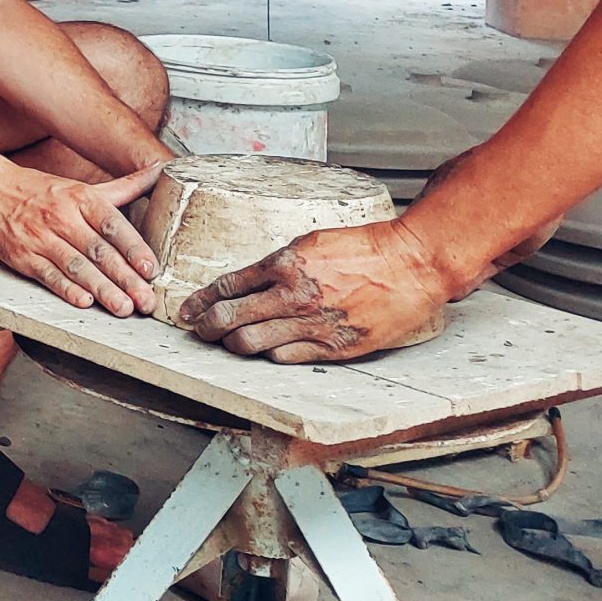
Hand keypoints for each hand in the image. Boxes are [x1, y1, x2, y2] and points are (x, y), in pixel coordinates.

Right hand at [0, 159, 162, 314]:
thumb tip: (160, 171)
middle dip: (125, 278)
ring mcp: (40, 237)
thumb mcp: (82, 187)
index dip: (134, 248)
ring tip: (123, 308)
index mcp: (80, 198)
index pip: (112, 225)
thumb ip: (124, 186)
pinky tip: (84, 301)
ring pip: (76, 266)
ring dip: (101, 289)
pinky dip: (65, 289)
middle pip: (98, 251)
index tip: (151, 269)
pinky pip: (47, 275)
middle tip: (146, 300)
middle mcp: (61, 216)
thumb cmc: (40, 191)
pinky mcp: (22, 256)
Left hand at [179, 218, 452, 361]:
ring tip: (227, 343)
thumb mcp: (311, 242)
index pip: (226, 286)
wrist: (413, 264)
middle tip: (197, 330)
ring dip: (232, 345)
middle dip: (206, 327)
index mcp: (284, 263)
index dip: (201, 301)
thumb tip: (247, 282)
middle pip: (230, 318)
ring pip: (252, 344)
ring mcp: (314, 324)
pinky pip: (286, 358)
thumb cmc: (366, 247)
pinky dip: (269, 355)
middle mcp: (294, 295)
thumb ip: (277, 264)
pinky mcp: (335, 347)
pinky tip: (265, 351)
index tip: (188, 309)